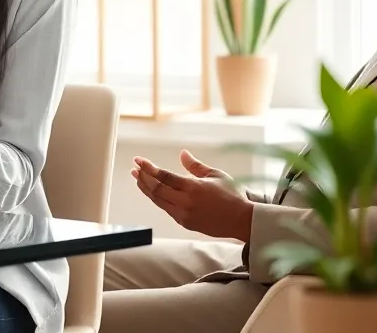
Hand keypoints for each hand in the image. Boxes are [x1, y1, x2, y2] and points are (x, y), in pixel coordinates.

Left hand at [132, 151, 253, 241]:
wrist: (241, 220)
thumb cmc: (232, 195)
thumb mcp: (215, 175)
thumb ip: (195, 165)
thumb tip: (182, 153)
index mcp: (193, 188)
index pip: (164, 176)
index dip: (148, 168)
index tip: (138, 160)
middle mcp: (185, 202)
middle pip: (156, 189)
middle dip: (143, 177)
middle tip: (135, 168)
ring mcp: (184, 214)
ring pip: (158, 200)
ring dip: (146, 188)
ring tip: (138, 178)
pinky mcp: (184, 223)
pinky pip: (166, 209)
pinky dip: (157, 199)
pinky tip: (153, 191)